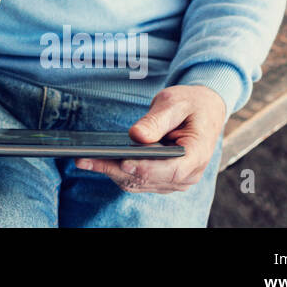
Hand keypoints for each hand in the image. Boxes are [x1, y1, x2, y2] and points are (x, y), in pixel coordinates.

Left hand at [74, 85, 226, 192]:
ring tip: (84, 160)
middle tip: (86, 160)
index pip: (172, 170)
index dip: (146, 168)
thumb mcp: (175, 103)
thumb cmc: (190, 104)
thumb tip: (136, 135)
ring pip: (138, 183)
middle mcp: (187, 175)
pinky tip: (96, 161)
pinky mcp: (161, 179)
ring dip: (110, 172)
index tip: (123, 161)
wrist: (202, 111)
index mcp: (197, 155)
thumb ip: (156, 120)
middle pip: (148, 179)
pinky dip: (116, 171)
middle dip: (115, 169)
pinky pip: (136, 180)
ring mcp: (173, 180)